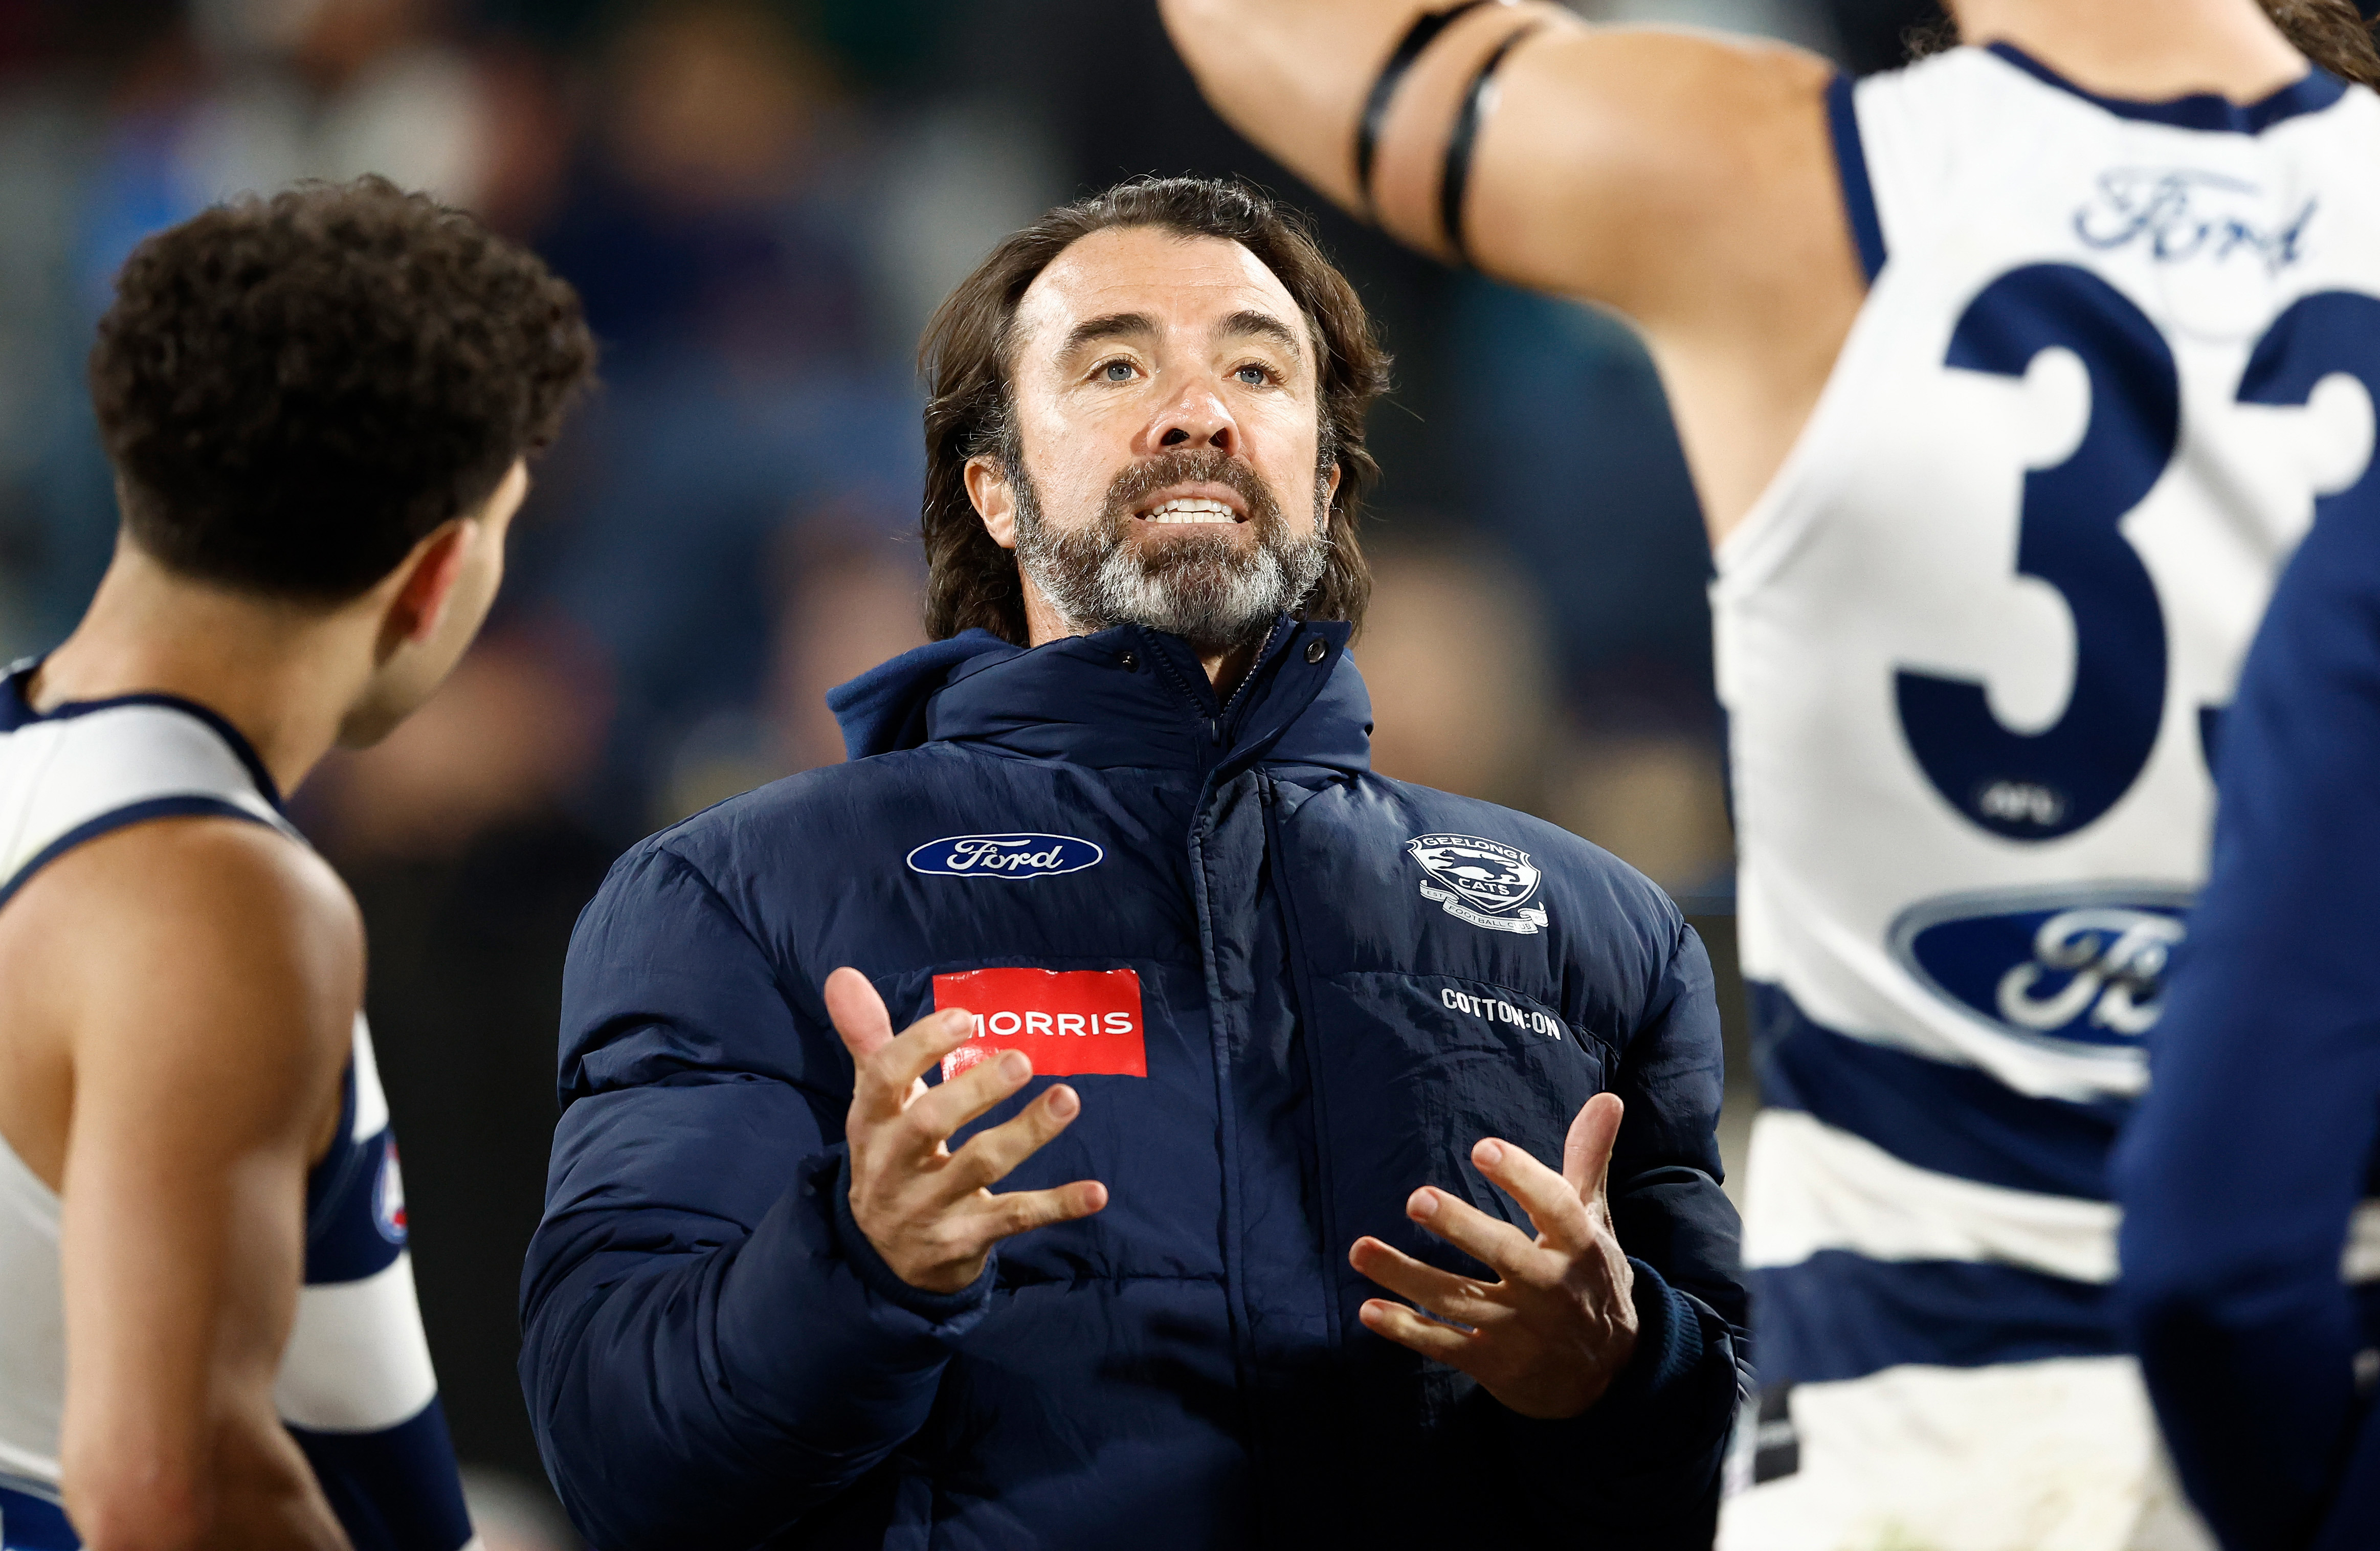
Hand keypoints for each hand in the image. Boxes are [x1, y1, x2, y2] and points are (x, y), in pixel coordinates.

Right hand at [827, 967, 1107, 1292]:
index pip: (885, 1078)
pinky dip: (1057, 1206)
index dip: (922, 1046)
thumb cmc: (893, 1154)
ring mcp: (929, 1207)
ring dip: (1026, 1133)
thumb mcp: (877, 1103)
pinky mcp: (964, 1240)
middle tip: (1022, 1058)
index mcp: (872, 1122)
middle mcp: (893, 1166)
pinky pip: (1014, 1220)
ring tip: (1068, 1098)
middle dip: (975, 1090)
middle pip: (929, 1124)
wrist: (885, 1258)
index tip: (966, 1019)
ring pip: (979, 1168)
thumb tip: (843, 974)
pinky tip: (1096, 1192)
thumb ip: (869, 1039)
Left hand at [1349, 1092, 1637, 1419]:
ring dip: (1406, 1276)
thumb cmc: (1592, 1279)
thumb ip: (1587, 1160)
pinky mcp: (1494, 1364)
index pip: (1555, 1207)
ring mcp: (1520, 1330)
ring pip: (1459, 1299)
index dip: (1521, 1177)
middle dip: (1461, 1227)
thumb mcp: (1596, 1223)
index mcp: (1579, 1246)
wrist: (1612, 1375)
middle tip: (1416, 1199)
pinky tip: (1368, 1310)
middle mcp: (1550, 1288)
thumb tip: (1606, 1097)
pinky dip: (1407, 1330)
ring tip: (1359, 1249)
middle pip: (1504, 1253)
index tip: (1483, 1149)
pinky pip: (1445, 1345)